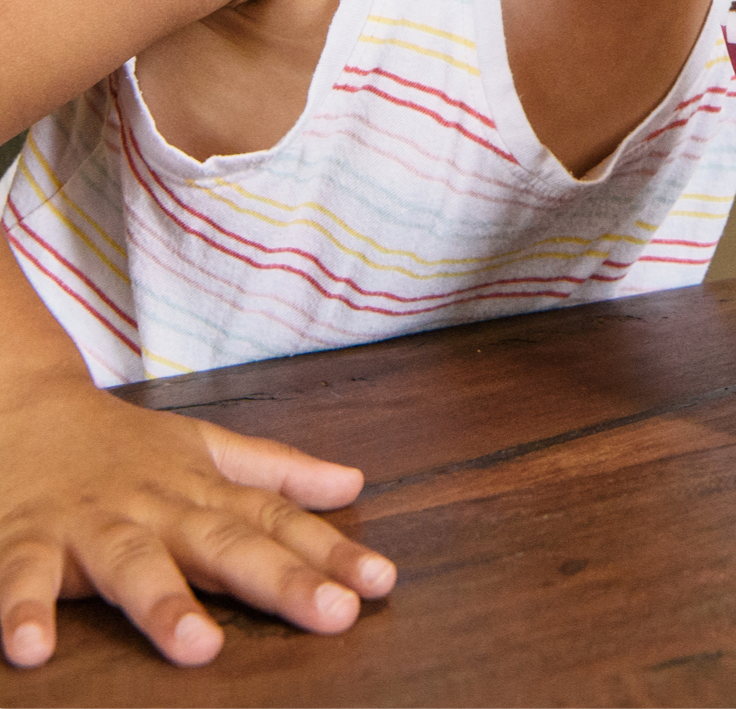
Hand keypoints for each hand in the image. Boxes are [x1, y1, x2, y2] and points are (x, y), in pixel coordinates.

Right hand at [0, 379, 394, 667]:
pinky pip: (23, 578)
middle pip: (225, 544)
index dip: (331, 551)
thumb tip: (352, 484)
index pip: (277, 520)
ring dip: (164, 603)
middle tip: (336, 613)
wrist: (23, 405)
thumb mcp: (204, 449)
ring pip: (133, 562)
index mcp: (200, 490)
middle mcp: (156, 506)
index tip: (382, 582)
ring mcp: (92, 523)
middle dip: (282, 579)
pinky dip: (23, 610)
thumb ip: (276, 472)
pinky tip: (33, 648)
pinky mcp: (25, 540)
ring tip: (200, 647)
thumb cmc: (121, 445)